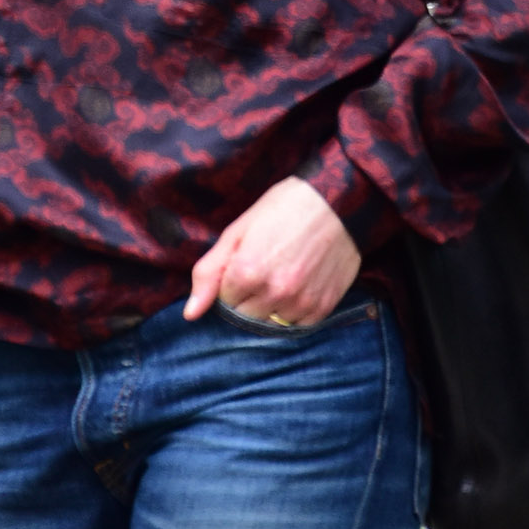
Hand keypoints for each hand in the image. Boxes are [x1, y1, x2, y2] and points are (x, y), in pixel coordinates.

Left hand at [182, 177, 360, 326]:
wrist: (338, 202)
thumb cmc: (284, 209)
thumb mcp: (238, 231)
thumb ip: (209, 273)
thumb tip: (190, 314)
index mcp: (246, 273)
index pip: (223, 300)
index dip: (232, 281)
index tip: (247, 260)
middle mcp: (273, 293)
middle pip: (245, 315)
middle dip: (248, 297)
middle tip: (266, 266)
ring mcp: (300, 303)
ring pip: (270, 323)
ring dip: (271, 306)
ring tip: (284, 274)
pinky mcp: (322, 308)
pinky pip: (297, 325)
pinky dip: (294, 311)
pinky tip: (301, 284)